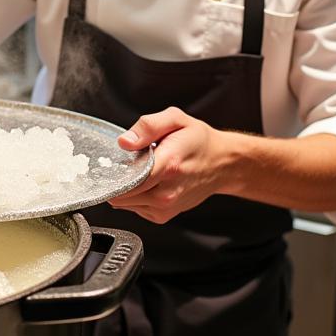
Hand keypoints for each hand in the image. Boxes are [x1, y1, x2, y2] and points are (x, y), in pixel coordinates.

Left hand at [107, 107, 228, 223]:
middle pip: (121, 194)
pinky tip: (150, 183)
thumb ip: (148, 126)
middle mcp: (166, 192)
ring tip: (146, 172)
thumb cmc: (199, 141)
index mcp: (168, 165)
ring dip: (127, 188)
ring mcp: (165, 207)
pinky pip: (134, 207)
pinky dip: (136, 196)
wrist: (222, 164)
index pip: (126, 180)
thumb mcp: (175, 119)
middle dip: (118, 178)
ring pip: (124, 203)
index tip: (114, 162)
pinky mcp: (163, 215)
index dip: (113, 172)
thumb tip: (124, 142)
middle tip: (132, 163)